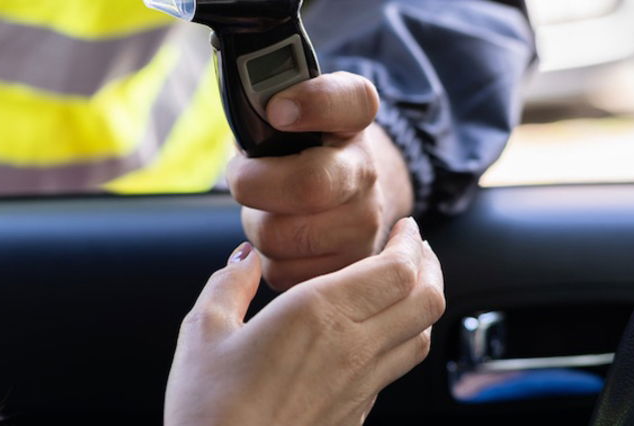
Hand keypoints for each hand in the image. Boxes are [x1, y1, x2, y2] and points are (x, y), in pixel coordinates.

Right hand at [165, 218, 444, 425]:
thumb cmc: (209, 409)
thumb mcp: (204, 331)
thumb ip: (229, 284)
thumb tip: (244, 258)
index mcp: (318, 313)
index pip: (396, 269)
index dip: (410, 242)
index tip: (405, 226)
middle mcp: (351, 347)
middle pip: (425, 300)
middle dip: (429, 266)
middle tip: (415, 248)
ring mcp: (360, 386)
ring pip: (420, 337)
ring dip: (421, 304)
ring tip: (405, 286)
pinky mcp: (355, 415)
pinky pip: (395, 369)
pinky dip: (400, 340)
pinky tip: (374, 335)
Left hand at [228, 72, 414, 289]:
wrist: (345, 192)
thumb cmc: (299, 147)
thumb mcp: (289, 108)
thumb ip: (264, 96)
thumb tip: (239, 108)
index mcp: (353, 118)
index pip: (352, 100)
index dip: (313, 103)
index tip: (277, 110)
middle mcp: (367, 170)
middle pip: (307, 185)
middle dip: (253, 183)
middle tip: (242, 177)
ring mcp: (366, 223)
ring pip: (282, 235)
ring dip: (256, 224)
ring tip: (266, 208)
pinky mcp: (349, 267)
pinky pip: (282, 271)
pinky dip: (267, 258)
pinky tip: (281, 237)